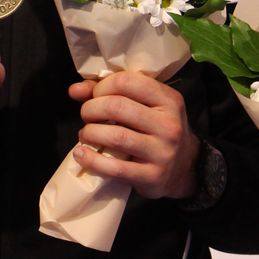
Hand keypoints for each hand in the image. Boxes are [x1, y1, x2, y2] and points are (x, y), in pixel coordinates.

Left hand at [67, 71, 198, 199]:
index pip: (127, 82)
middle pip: (117, 107)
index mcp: (169, 100)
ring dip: (90, 133)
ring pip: (116, 136)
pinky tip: (81, 154)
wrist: (183, 168)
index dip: (102, 87)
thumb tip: (75, 90)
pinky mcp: (153, 176)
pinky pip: (116, 168)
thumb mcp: (145, 106)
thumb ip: (111, 93)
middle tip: (87, 115)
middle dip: (91, 109)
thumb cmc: (157, 130)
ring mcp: (163, 152)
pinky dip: (92, 160)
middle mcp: (169, 124)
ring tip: (85, 134)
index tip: (95, 96)